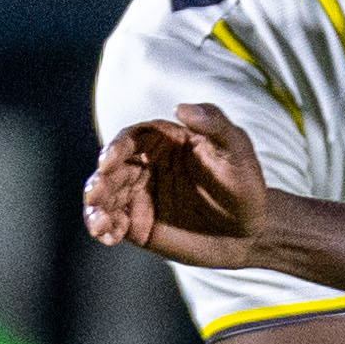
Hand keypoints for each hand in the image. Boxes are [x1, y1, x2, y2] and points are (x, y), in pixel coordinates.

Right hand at [84, 102, 272, 267]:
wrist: (248, 233)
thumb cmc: (244, 186)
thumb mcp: (237, 152)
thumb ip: (214, 125)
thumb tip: (181, 107)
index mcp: (164, 141)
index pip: (132, 138)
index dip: (116, 147)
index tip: (109, 160)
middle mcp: (146, 165)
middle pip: (112, 168)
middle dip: (100, 181)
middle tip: (98, 194)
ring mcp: (139, 194)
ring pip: (106, 196)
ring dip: (96, 207)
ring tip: (100, 221)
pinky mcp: (136, 222)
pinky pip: (112, 222)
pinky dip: (103, 228)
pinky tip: (107, 235)